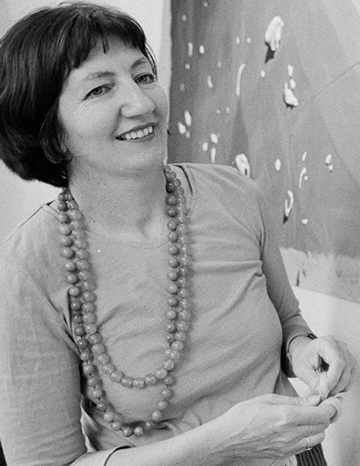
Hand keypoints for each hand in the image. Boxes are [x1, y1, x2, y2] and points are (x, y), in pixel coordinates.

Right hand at [210, 393, 334, 459]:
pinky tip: (297, 427)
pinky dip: (308, 435)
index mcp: (286, 417)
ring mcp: (289, 447)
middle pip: (322, 426)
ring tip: (307, 415)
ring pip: (317, 437)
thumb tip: (314, 399)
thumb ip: (293, 400)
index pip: (321, 414)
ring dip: (317, 426)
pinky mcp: (285, 454)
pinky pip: (306, 445)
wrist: (228, 438)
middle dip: (324, 414)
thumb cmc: (243, 416)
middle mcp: (290, 434)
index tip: (329, 399)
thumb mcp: (267, 399)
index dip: (330, 406)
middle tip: (317, 404)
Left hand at [289, 335, 355, 399]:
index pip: (337, 362)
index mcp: (326, 343)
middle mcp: (339, 346)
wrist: (305, 354)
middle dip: (335, 386)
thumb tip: (322, 392)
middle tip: (324, 393)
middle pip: (344, 370)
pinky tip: (331, 385)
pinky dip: (342, 385)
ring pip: (349, 375)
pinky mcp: (350, 363)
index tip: (325, 389)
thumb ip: (312, 380)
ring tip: (326, 389)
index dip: (333, 378)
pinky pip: (351, 378)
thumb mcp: (302, 369)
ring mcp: (346, 354)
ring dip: (339, 387)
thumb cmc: (303, 357)